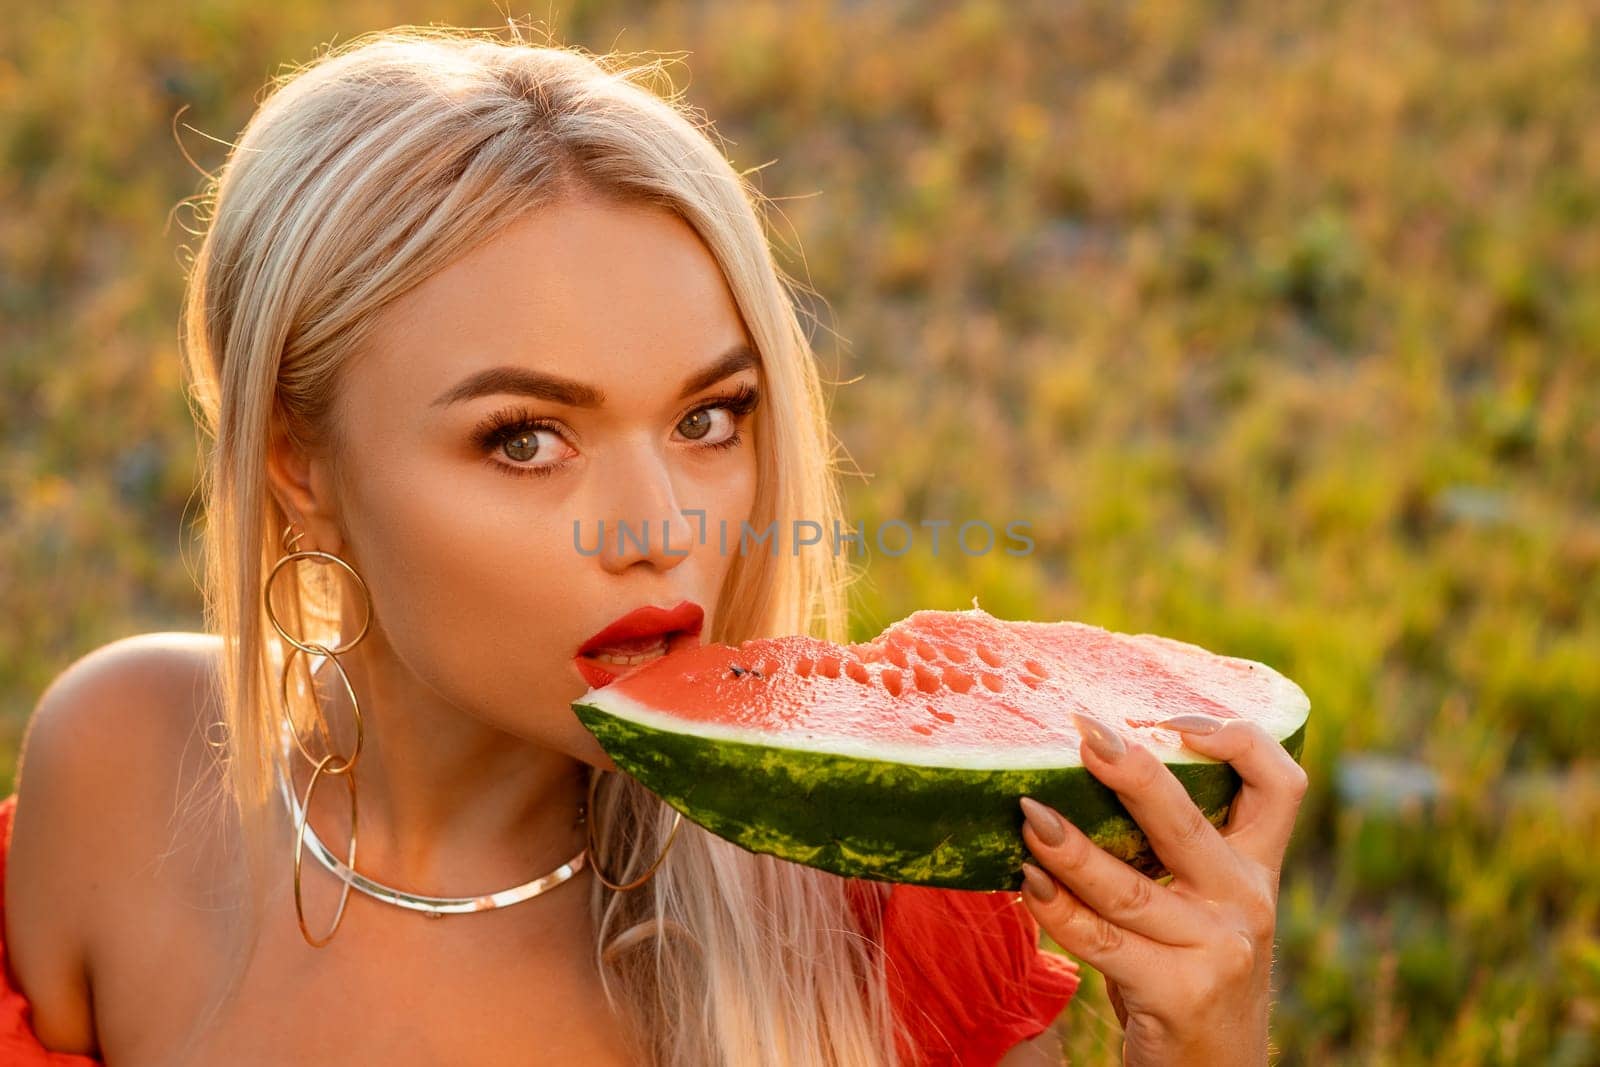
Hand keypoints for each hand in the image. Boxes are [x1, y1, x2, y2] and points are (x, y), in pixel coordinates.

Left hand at [1017, 712, 1308, 1065]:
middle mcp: (1246, 900)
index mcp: (1256, 865)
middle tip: (1084, 734)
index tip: (1171, 717)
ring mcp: (1218, 949)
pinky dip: (1057, 910)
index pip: (1281, 784)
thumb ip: (1170, 847)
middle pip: (1190, 821)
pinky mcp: (1181, 993)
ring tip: (1028, 814)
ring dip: (1071, 848)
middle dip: (1134, 771)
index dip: (1238, 739)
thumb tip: (1082, 765)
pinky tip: (1026, 883)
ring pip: (1131, 886)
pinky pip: (1104, 942)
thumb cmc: (1187, 967)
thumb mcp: (1200, 902)